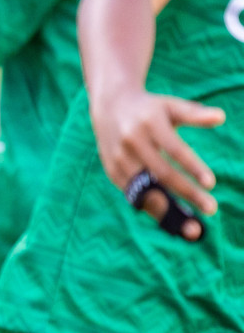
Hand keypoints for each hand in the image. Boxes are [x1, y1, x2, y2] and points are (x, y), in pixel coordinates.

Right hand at [91, 87, 223, 238]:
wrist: (110, 107)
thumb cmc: (150, 109)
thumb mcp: (172, 106)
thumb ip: (195, 114)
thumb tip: (222, 117)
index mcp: (149, 123)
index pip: (174, 149)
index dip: (192, 167)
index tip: (211, 184)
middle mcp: (131, 142)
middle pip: (161, 173)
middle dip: (187, 193)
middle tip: (211, 208)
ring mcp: (119, 158)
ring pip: (145, 189)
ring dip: (169, 209)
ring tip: (192, 226)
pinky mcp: (112, 171)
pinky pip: (134, 194)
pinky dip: (153, 207)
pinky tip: (173, 217)